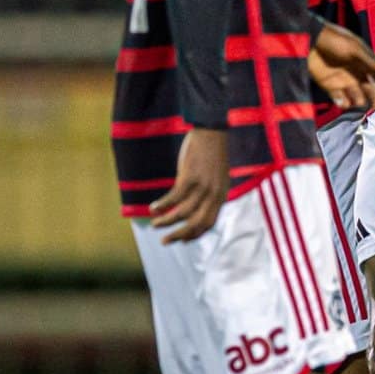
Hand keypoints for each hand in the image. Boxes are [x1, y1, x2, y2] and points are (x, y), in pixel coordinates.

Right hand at [150, 128, 228, 242]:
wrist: (212, 132)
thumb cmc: (212, 153)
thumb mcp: (217, 176)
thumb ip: (211, 193)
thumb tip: (196, 207)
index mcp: (221, 196)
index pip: (209, 223)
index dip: (194, 235)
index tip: (182, 241)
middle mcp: (214, 194)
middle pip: (196, 223)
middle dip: (179, 235)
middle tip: (165, 242)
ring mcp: (202, 186)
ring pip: (182, 213)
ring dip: (166, 221)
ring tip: (155, 224)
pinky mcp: (190, 177)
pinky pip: (173, 198)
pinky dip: (162, 205)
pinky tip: (153, 208)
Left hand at [310, 22, 374, 112]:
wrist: (308, 41)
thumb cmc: (334, 40)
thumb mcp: (354, 49)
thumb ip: (372, 61)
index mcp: (365, 61)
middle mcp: (357, 72)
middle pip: (371, 89)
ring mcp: (344, 80)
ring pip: (358, 97)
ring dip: (360, 102)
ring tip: (358, 101)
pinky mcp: (330, 86)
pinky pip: (340, 100)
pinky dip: (343, 103)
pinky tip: (343, 101)